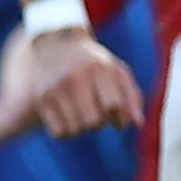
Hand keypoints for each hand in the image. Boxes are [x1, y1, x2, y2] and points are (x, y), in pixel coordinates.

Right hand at [0, 26, 141, 141]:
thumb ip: (132, 96)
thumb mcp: (117, 71)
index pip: (114, 106)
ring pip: (76, 130)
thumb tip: (138, 125)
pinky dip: (67, 132)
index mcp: (98, 68)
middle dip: (99, 123)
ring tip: (81, 115)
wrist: (54, 46)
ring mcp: (56, 89)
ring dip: (82, 129)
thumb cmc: (93, 64)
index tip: (115, 114)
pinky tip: (68, 119)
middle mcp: (75, 77)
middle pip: (94, 122)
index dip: (119, 117)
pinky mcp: (42, 100)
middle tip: (96, 113)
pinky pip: (59, 133)